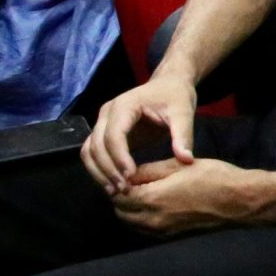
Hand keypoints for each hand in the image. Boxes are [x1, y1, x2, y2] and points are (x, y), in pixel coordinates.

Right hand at [82, 72, 198, 192]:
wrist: (168, 85)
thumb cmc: (176, 96)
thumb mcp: (184, 113)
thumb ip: (183, 135)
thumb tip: (186, 160)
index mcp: (125, 105)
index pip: (114, 135)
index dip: (119, 158)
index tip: (131, 177)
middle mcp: (107, 113)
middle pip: (96, 145)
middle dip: (108, 169)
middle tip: (124, 190)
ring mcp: (103, 122)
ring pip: (88, 150)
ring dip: (98, 172)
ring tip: (115, 191)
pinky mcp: (105, 133)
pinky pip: (93, 152)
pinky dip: (98, 169)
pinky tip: (113, 184)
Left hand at [111, 157, 268, 234]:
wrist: (239, 201)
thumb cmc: (213, 177)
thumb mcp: (179, 165)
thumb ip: (149, 170)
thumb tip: (128, 174)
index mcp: (152, 199)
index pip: (117, 195)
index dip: (117, 182)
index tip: (124, 171)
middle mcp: (152, 220)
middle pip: (120, 212)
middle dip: (120, 197)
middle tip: (132, 181)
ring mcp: (161, 232)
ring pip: (131, 223)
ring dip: (130, 209)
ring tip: (142, 192)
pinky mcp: (171, 237)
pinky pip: (144, 229)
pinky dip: (141, 218)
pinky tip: (154, 205)